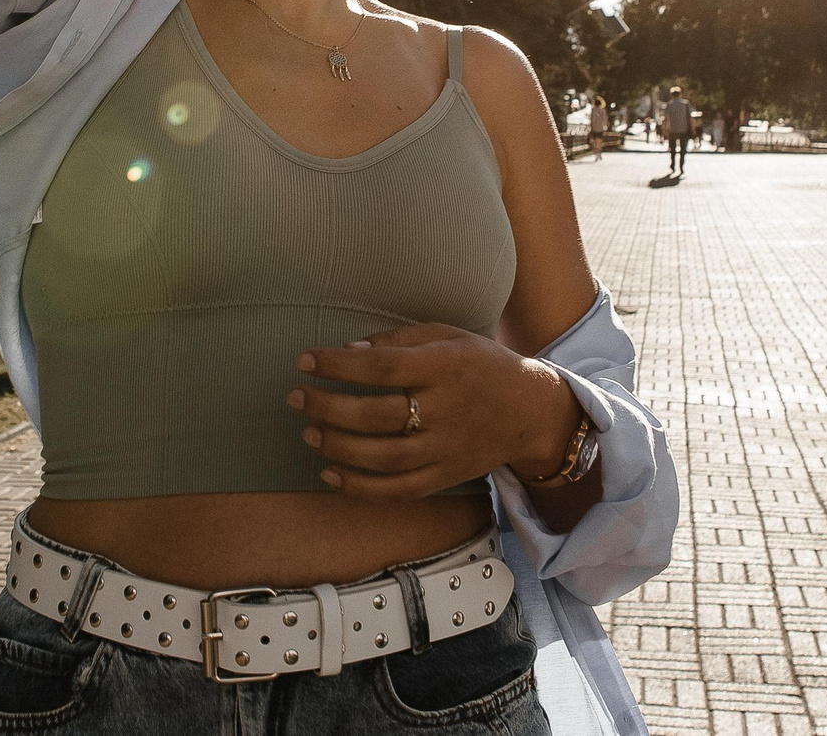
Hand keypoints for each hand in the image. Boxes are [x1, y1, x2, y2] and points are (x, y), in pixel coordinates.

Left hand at [290, 322, 584, 500]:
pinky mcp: (446, 477)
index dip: (338, 364)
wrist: (530, 411)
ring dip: (338, 448)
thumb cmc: (481, 365)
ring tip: (309, 433)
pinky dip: (361, 488)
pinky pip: (398, 490)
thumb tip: (349, 350)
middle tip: (296, 398)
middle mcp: (446, 410)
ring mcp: (446, 449)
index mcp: (445, 367)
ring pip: (384, 458)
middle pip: (378, 415)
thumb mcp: (448, 336)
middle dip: (328, 407)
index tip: (305, 360)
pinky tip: (331, 474)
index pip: (383, 366)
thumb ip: (400, 341)